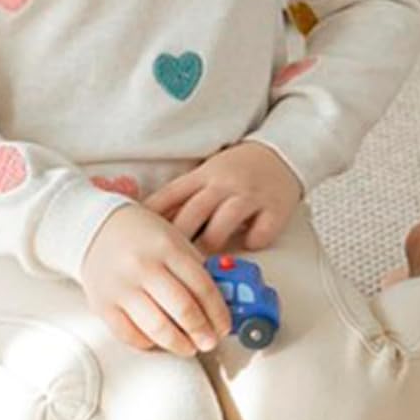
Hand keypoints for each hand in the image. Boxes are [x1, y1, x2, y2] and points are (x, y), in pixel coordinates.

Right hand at [79, 205, 231, 355]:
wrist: (96, 229)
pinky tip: (159, 341)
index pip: (202, 287)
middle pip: (183, 309)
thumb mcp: (174, 242)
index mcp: (167, 248)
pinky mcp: (103, 305)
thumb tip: (218, 308)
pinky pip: (130, 335)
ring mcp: (121, 288)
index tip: (224, 327)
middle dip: (202, 333)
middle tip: (209, 342)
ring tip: (188, 347)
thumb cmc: (141, 238)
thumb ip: (196, 271)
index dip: (218, 313)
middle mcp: (143, 267)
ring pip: (157, 328)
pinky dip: (148, 343)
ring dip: (179, 344)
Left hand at [143, 141, 302, 253]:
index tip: (137, 238)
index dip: (151, 218)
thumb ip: (182, 197)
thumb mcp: (205, 175)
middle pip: (192, 212)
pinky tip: (246, 246)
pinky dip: (252, 242)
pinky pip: (260, 232)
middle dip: (177, 239)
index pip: (170, 195)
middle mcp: (224, 184)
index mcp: (202, 175)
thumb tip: (146, 223)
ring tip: (201, 264)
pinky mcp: (275, 209)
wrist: (281, 154)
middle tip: (165, 263)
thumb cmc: (236, 171)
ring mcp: (250, 196)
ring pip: (223, 224)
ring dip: (210, 244)